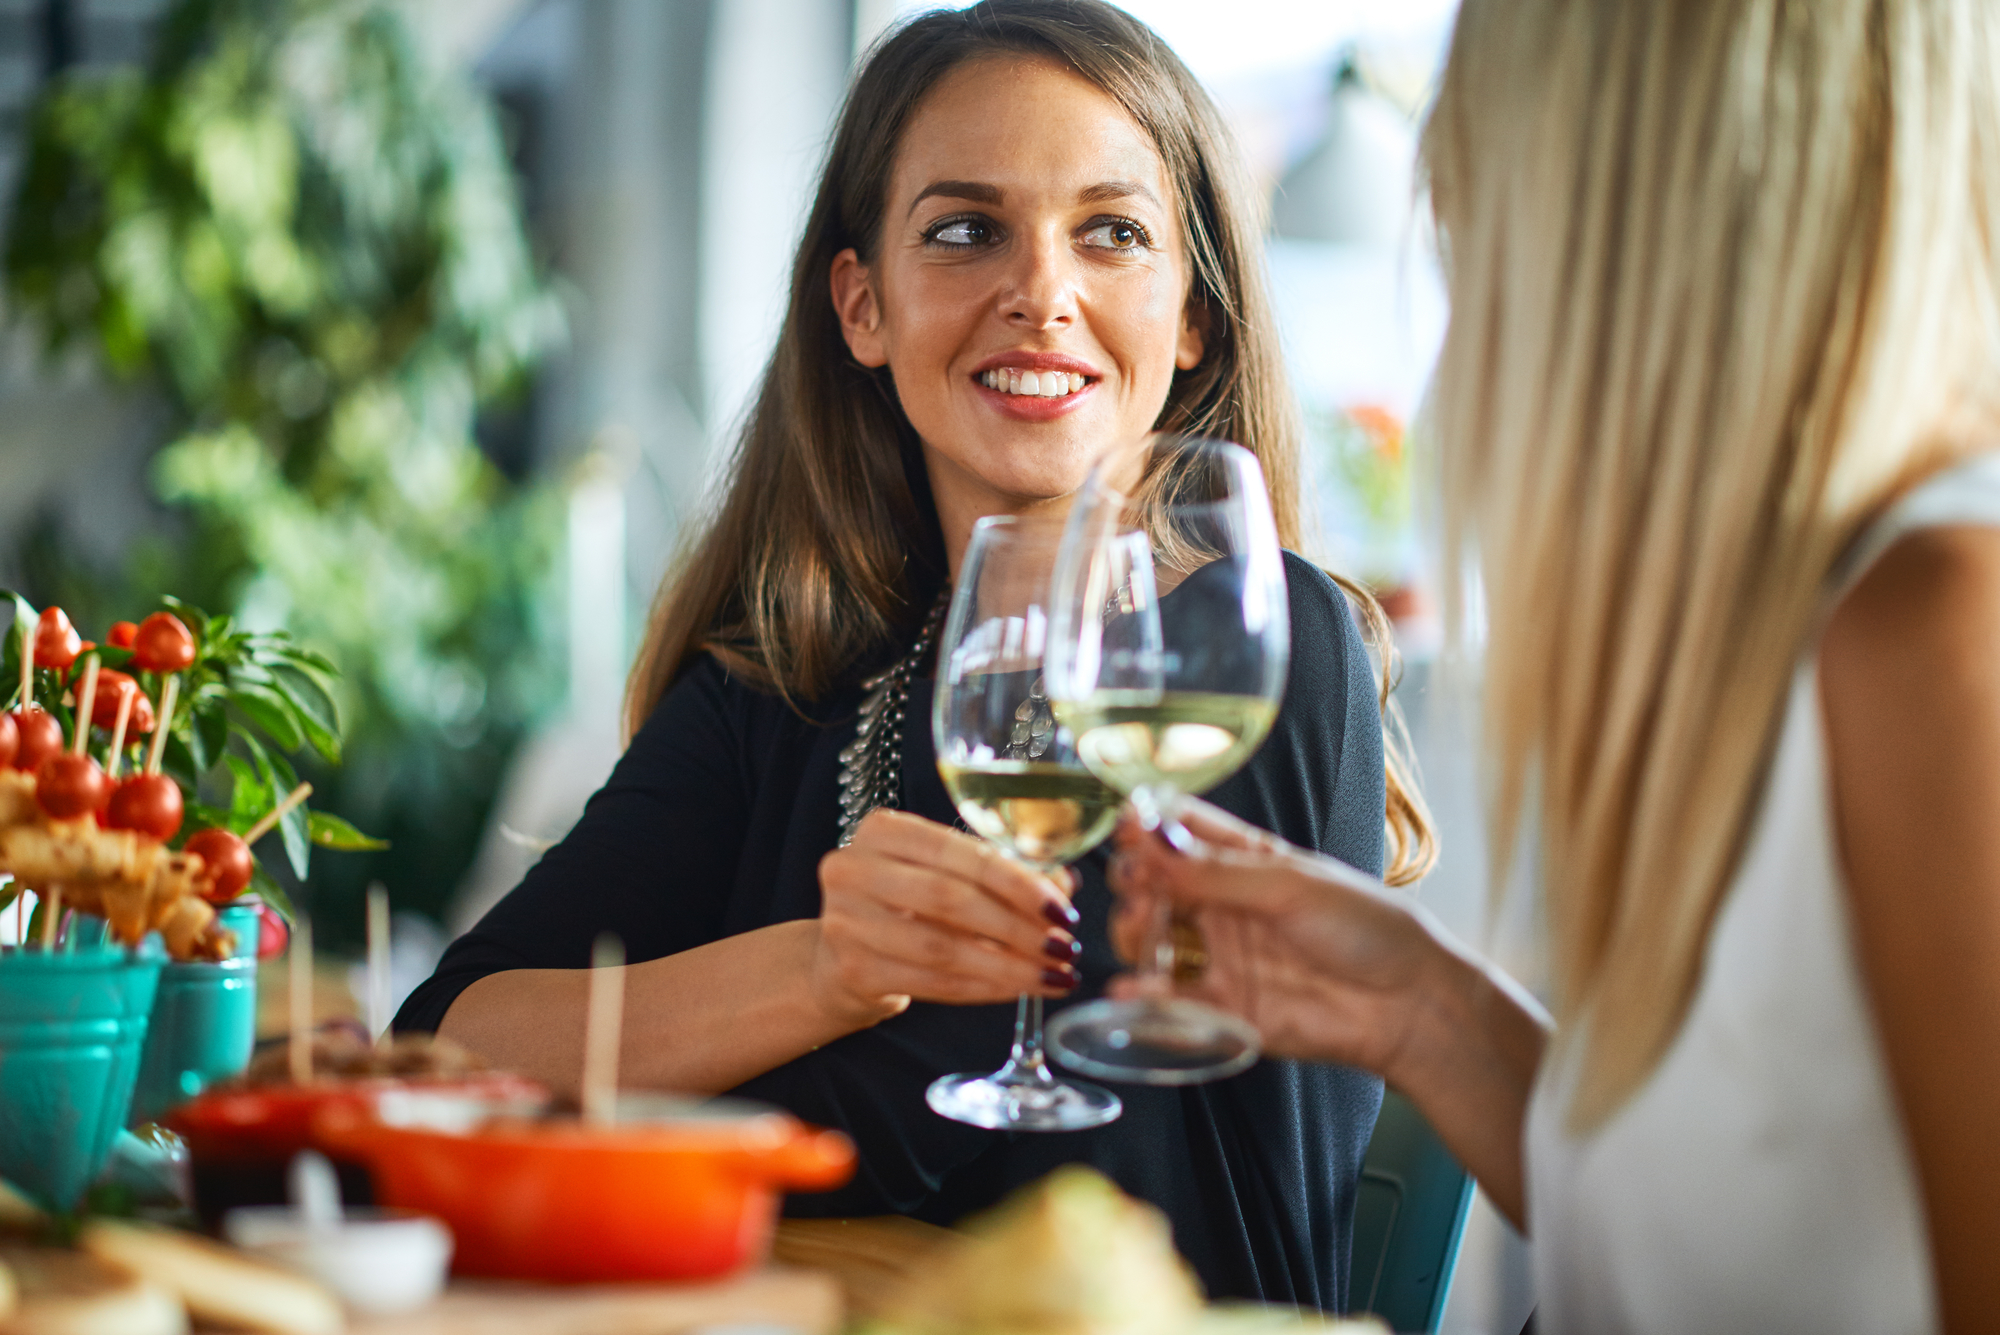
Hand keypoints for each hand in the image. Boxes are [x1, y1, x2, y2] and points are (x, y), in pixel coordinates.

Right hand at [813, 808, 1081, 1024]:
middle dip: (1017, 927)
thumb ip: (1001, 873)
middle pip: (950, 899)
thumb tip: (1065, 885)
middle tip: (1064, 947)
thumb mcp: (945, 874)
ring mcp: (846, 921)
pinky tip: (1016, 989)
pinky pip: (931, 983)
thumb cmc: (904, 905)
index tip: (1062, 909)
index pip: (960, 852)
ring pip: (942, 948)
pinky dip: (982, 987)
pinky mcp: (852, 970)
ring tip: (1050, 976)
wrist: (840, 954)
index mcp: (883, 830)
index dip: (1017, 883)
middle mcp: (854, 869)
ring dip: (1007, 965)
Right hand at [1106, 798, 1456, 1082]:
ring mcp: (1223, 958)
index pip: (1183, 832)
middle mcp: (1226, 907)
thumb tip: (1153, 843)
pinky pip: (1174, 1005)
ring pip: (1154, 944)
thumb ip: (1215, 871)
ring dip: (1134, 935)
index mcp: (1246, 861)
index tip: (1128, 827)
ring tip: (1138, 931)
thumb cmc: (1367, 928)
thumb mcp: (1289, 884)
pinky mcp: (1226, 1011)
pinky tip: (1134, 990)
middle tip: (1135, 884)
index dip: (1150, 826)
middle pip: (1157, 888)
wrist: (1408, 1003)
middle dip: (1135, 883)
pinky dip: (1146, 998)